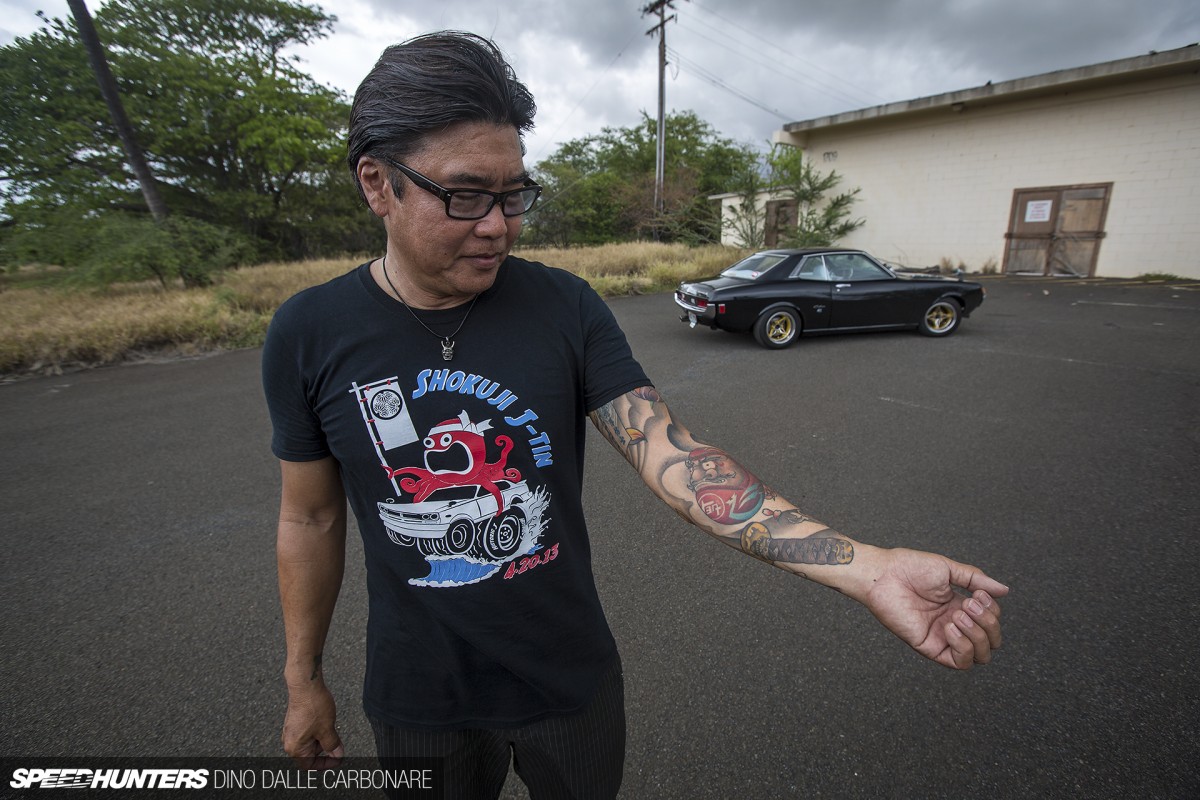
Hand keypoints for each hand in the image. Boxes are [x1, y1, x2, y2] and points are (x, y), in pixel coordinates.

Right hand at [282, 681, 343, 768]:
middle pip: (310, 754)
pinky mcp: (294, 722)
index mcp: (295, 748)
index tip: (338, 759)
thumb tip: (337, 755)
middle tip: (338, 741)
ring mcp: (291, 731)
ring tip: (330, 726)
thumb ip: (332, 745)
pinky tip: (325, 721)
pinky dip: (318, 730)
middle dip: (325, 749)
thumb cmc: (313, 707)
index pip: (310, 765)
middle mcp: (290, 741)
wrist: (306, 685)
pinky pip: (307, 732)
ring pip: (310, 742)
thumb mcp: (327, 729)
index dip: (326, 764)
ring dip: (322, 738)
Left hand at [862, 548, 1007, 669]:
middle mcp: (954, 625)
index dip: (992, 611)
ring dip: (977, 635)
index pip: (991, 622)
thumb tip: (1004, 590)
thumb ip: (977, 581)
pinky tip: (950, 626)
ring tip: (958, 614)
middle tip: (969, 604)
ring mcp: (942, 638)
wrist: (884, 574)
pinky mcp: (929, 647)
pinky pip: (958, 662)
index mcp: (959, 607)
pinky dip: (962, 646)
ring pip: (980, 656)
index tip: (979, 595)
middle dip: (988, 624)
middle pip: (991, 642)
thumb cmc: (910, 568)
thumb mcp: (949, 570)